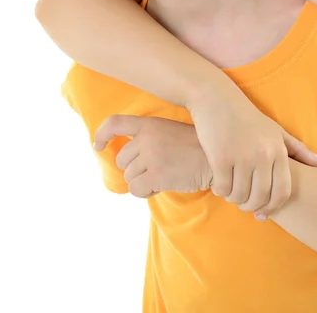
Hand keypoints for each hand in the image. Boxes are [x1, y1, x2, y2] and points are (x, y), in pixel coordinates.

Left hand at [93, 115, 211, 197]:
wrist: (218, 159)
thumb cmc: (195, 148)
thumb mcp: (170, 132)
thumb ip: (149, 138)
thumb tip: (126, 158)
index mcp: (149, 124)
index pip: (115, 123)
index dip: (101, 135)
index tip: (98, 146)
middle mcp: (147, 137)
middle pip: (122, 160)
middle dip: (135, 169)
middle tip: (156, 170)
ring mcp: (151, 155)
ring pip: (128, 177)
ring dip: (142, 182)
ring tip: (163, 176)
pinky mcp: (157, 174)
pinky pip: (136, 190)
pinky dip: (146, 192)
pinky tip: (161, 186)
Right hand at [189, 85, 316, 217]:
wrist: (217, 98)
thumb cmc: (247, 116)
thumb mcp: (275, 130)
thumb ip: (297, 148)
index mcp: (278, 150)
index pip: (282, 192)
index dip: (273, 207)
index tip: (263, 211)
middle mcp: (262, 155)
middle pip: (260, 197)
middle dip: (251, 206)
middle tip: (243, 203)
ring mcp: (241, 157)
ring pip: (239, 195)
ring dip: (234, 198)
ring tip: (230, 192)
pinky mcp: (220, 157)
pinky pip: (222, 187)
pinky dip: (220, 190)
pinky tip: (218, 183)